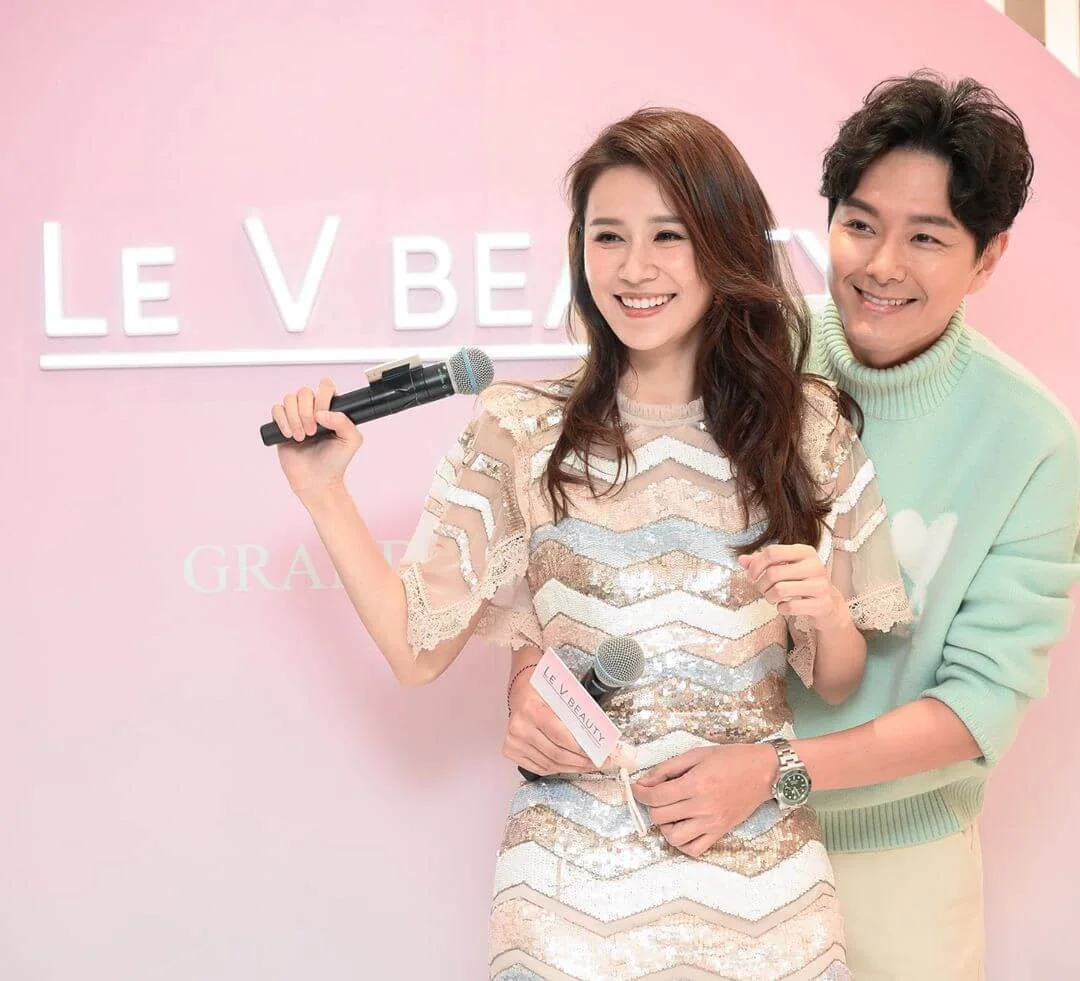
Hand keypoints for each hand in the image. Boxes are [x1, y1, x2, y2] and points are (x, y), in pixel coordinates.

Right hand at [271, 378, 362, 500]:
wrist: (317, 480)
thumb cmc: (335, 461)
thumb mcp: (351, 440)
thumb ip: (344, 421)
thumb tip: (322, 413)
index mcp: (330, 409)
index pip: (325, 386)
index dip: (322, 397)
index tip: (323, 416)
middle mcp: (313, 409)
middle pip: (304, 392)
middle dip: (306, 411)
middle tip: (313, 432)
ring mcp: (296, 416)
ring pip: (289, 399)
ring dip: (295, 418)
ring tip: (302, 437)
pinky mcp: (282, 425)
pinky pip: (276, 410)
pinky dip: (282, 421)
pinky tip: (289, 435)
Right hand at [503, 666, 594, 776]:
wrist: (522, 690)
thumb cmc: (543, 690)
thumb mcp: (560, 694)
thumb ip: (575, 714)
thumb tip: (597, 737)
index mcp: (531, 709)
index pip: (561, 736)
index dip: (581, 749)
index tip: (599, 754)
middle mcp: (519, 727)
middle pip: (556, 754)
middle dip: (581, 762)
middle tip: (599, 763)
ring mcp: (514, 741)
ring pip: (549, 764)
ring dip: (571, 768)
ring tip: (587, 766)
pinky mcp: (511, 751)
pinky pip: (539, 768)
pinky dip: (557, 769)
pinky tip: (570, 766)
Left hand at [632, 744, 775, 857]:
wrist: (764, 772)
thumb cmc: (731, 758)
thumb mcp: (697, 754)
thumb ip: (668, 768)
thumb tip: (645, 781)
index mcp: (696, 784)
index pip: (656, 796)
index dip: (639, 793)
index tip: (636, 788)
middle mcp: (703, 806)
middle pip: (660, 816)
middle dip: (650, 806)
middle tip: (654, 796)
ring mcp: (712, 823)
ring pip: (674, 838)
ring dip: (665, 827)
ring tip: (669, 813)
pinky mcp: (720, 832)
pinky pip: (695, 849)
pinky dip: (683, 843)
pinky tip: (682, 827)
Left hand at [738, 544, 849, 632]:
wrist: (829, 604)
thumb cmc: (803, 582)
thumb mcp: (786, 567)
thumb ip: (763, 562)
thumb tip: (741, 560)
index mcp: (805, 552)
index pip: (772, 552)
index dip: (756, 565)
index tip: (751, 576)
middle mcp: (814, 565)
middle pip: (773, 572)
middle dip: (760, 584)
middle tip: (761, 590)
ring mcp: (820, 585)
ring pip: (780, 590)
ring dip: (769, 597)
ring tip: (772, 598)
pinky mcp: (821, 604)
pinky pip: (790, 607)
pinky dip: (781, 609)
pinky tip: (784, 606)